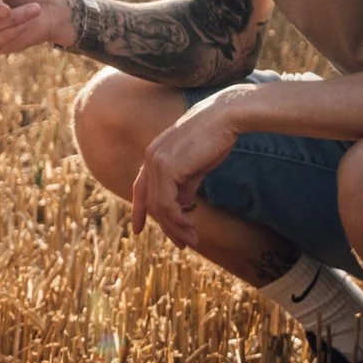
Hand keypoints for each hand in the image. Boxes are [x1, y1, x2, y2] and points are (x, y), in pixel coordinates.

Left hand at [130, 87, 252, 248]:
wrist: (225, 118)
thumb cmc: (215, 138)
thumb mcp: (197, 166)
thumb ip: (186, 185)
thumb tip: (182, 205)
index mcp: (154, 155)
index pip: (140, 188)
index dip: (139, 210)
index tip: (137, 230)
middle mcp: (150, 158)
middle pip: (152, 202)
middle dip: (168, 227)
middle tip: (184, 243)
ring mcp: (156, 162)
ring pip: (159, 207)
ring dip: (176, 227)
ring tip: (192, 239)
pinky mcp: (167, 167)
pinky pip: (167, 203)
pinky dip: (178, 218)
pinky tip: (191, 224)